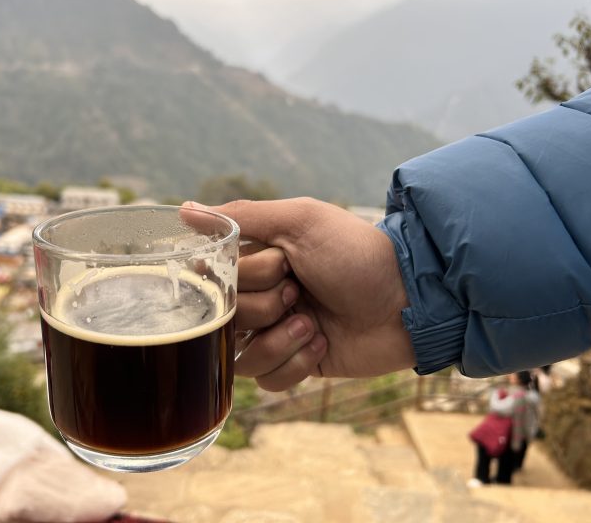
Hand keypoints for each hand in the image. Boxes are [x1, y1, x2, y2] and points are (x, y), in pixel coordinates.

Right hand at [187, 198, 414, 390]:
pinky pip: (264, 381)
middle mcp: (259, 296)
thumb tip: (183, 210)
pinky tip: (320, 344)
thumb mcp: (300, 221)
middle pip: (223, 319)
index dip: (243, 278)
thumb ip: (240, 216)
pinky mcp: (293, 364)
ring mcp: (274, 332)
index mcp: (256, 260)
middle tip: (300, 292)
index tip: (281, 266)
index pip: (213, 279)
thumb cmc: (356, 252)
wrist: (407, 300)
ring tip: (312, 324)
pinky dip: (292, 364)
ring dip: (277, 340)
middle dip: (265, 308)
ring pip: (238, 357)